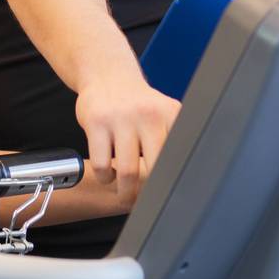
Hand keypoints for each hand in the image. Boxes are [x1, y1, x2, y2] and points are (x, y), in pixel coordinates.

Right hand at [74, 66, 180, 203]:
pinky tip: (108, 173)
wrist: (107, 75)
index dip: (175, 182)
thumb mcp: (163, 114)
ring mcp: (122, 118)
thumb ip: (173, 140)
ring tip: (125, 193)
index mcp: (171, 114)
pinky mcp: (97, 123)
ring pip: (127, 172)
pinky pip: (102, 165)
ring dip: (125, 191)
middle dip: (151, 194)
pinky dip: (105, 177)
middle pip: (156, 169)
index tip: (170, 197)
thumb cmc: (138, 105)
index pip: (179, 157)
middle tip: (148, 203)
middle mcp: (149, 114)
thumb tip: (182, 182)